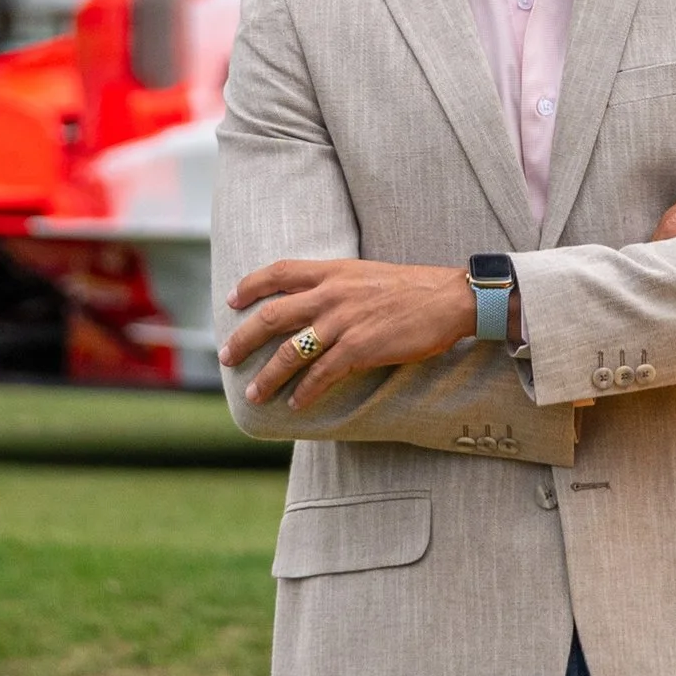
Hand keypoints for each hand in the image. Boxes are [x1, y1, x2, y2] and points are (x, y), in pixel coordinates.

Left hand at [224, 260, 474, 408]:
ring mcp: (344, 322)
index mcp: (334, 272)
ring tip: (254, 393)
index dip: (250, 285)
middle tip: (225, 357)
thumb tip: (316, 303)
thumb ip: (339, 285)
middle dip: (243, 339)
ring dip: (267, 376)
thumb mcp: (368, 274)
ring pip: (291, 351)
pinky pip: (322, 374)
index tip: (232, 300)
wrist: (449, 298)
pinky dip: (304, 392)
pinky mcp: (360, 348)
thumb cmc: (414, 288)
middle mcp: (332, 294)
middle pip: (272, 316)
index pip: (280, 271)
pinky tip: (296, 404)